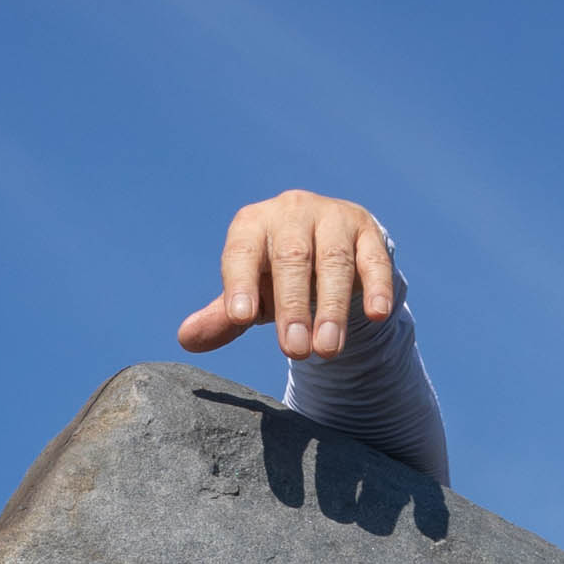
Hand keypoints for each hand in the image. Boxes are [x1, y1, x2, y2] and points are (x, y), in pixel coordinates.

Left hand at [178, 192, 397, 363]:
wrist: (328, 252)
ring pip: (333, 260)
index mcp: (253, 225)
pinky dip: (377, 286)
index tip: (240, 318)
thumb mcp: (249, 296)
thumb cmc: (276, 277)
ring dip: (331, 307)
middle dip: (292, 306)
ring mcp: (333, 218)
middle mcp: (291, 212)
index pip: (242, 251)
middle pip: (291, 257)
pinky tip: (377, 315)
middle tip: (293, 350)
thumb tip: (186, 338)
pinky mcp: (367, 232)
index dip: (240, 283)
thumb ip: (222, 318)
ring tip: (327, 350)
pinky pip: (374, 259)